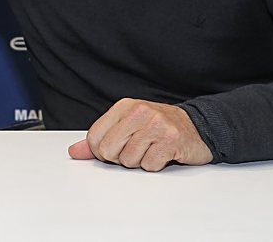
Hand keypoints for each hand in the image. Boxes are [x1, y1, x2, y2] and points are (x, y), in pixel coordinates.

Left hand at [68, 99, 211, 170]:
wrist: (197, 127)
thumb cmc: (159, 127)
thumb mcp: (127, 126)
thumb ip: (99, 139)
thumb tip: (74, 152)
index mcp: (124, 106)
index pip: (94, 137)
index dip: (101, 152)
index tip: (116, 149)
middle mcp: (139, 112)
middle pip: (108, 151)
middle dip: (120, 158)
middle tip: (136, 149)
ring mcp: (156, 124)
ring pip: (129, 160)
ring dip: (140, 162)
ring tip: (151, 149)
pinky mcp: (171, 140)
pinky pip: (149, 165)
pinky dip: (155, 165)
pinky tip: (163, 153)